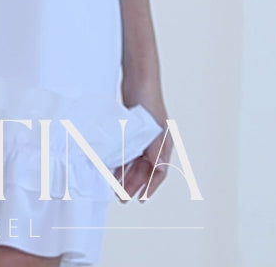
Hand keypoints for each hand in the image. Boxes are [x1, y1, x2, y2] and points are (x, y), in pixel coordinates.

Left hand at [113, 74, 171, 200]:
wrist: (139, 76)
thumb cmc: (148, 97)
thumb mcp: (152, 126)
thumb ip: (155, 148)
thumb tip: (159, 170)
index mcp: (164, 142)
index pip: (159, 172)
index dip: (150, 187)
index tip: (140, 199)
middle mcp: (155, 141)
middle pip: (145, 170)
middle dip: (134, 184)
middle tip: (121, 196)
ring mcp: (144, 135)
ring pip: (135, 161)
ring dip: (126, 174)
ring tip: (114, 184)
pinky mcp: (134, 128)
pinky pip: (128, 150)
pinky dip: (121, 160)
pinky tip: (111, 166)